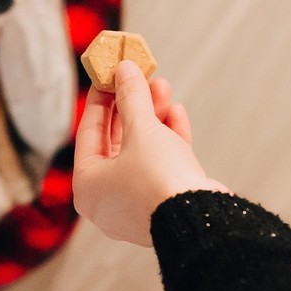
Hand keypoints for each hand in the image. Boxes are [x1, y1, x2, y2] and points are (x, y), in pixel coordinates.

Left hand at [73, 60, 228, 246]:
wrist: (203, 221)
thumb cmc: (158, 179)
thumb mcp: (141, 129)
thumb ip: (131, 97)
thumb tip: (124, 69)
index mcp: (87, 187)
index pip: (89, 133)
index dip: (100, 99)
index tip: (108, 75)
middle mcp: (108, 200)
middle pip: (116, 141)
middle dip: (131, 106)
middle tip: (138, 77)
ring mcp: (137, 205)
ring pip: (141, 152)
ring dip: (152, 118)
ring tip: (162, 85)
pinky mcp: (165, 205)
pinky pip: (161, 167)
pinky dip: (168, 139)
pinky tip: (176, 111)